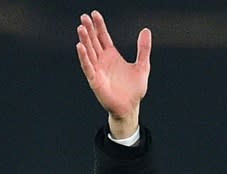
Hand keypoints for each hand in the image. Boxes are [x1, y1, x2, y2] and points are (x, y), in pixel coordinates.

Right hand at [76, 10, 150, 137]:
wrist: (131, 107)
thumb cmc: (135, 89)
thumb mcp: (143, 66)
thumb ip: (143, 49)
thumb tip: (146, 30)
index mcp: (112, 55)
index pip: (103, 37)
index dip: (99, 26)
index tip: (94, 13)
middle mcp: (102, 61)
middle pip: (94, 41)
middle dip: (89, 30)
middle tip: (84, 17)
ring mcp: (97, 70)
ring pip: (89, 52)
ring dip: (84, 40)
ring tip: (81, 28)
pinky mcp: (95, 80)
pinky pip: (88, 67)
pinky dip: (84, 57)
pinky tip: (80, 47)